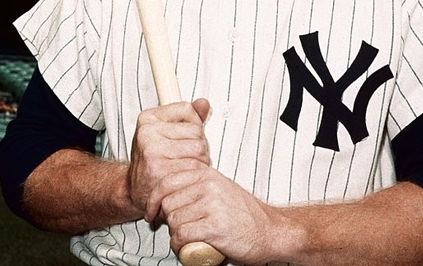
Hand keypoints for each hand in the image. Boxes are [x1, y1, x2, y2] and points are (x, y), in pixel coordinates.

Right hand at [127, 98, 211, 220]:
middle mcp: (148, 133)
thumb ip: (188, 117)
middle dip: (199, 148)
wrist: (135, 191)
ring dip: (200, 163)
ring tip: (185, 169)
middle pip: (197, 133)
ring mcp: (152, 152)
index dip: (193, 126)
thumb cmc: (154, 160)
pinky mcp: (161, 172)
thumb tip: (204, 103)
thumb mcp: (166, 132)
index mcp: (148, 118)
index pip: (187, 110)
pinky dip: (196, 176)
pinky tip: (185, 180)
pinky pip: (195, 169)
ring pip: (199, 151)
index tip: (183, 138)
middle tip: (186, 159)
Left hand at [160, 167, 279, 264]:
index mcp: (207, 174)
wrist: (271, 231)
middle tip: (175, 231)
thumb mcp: (219, 189)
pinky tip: (187, 248)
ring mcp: (212, 204)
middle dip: (166, 221)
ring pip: (174, 220)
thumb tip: (167, 197)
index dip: (153, 200)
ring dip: (174, 235)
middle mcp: (208, 185)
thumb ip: (197, 187)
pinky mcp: (215, 226)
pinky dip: (179, 246)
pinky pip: (183, 235)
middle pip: (168, 203)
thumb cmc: (244, 215)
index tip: (152, 213)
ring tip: (186, 241)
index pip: (167, 181)